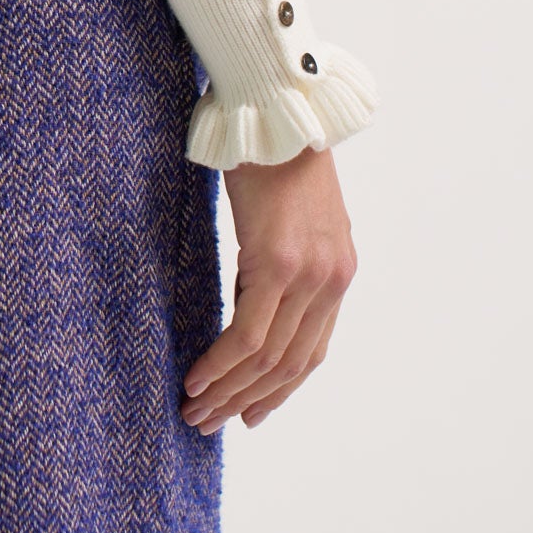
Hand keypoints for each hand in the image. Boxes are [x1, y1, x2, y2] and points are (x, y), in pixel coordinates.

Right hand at [180, 144, 355, 433]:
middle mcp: (331, 281)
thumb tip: (252, 290)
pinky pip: (248, 334)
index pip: (311, 352)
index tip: (249, 413)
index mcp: (337, 272)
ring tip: (194, 410)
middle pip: (290, 365)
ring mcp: (308, 275)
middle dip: (247, 400)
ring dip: (229, 392)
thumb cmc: (273, 152)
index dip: (279, 389)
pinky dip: (221, 365)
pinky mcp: (277, 264)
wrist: (277, 110)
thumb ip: (282, 258)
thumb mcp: (289, 215)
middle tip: (208, 422)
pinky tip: (197, 379)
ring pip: (269, 358)